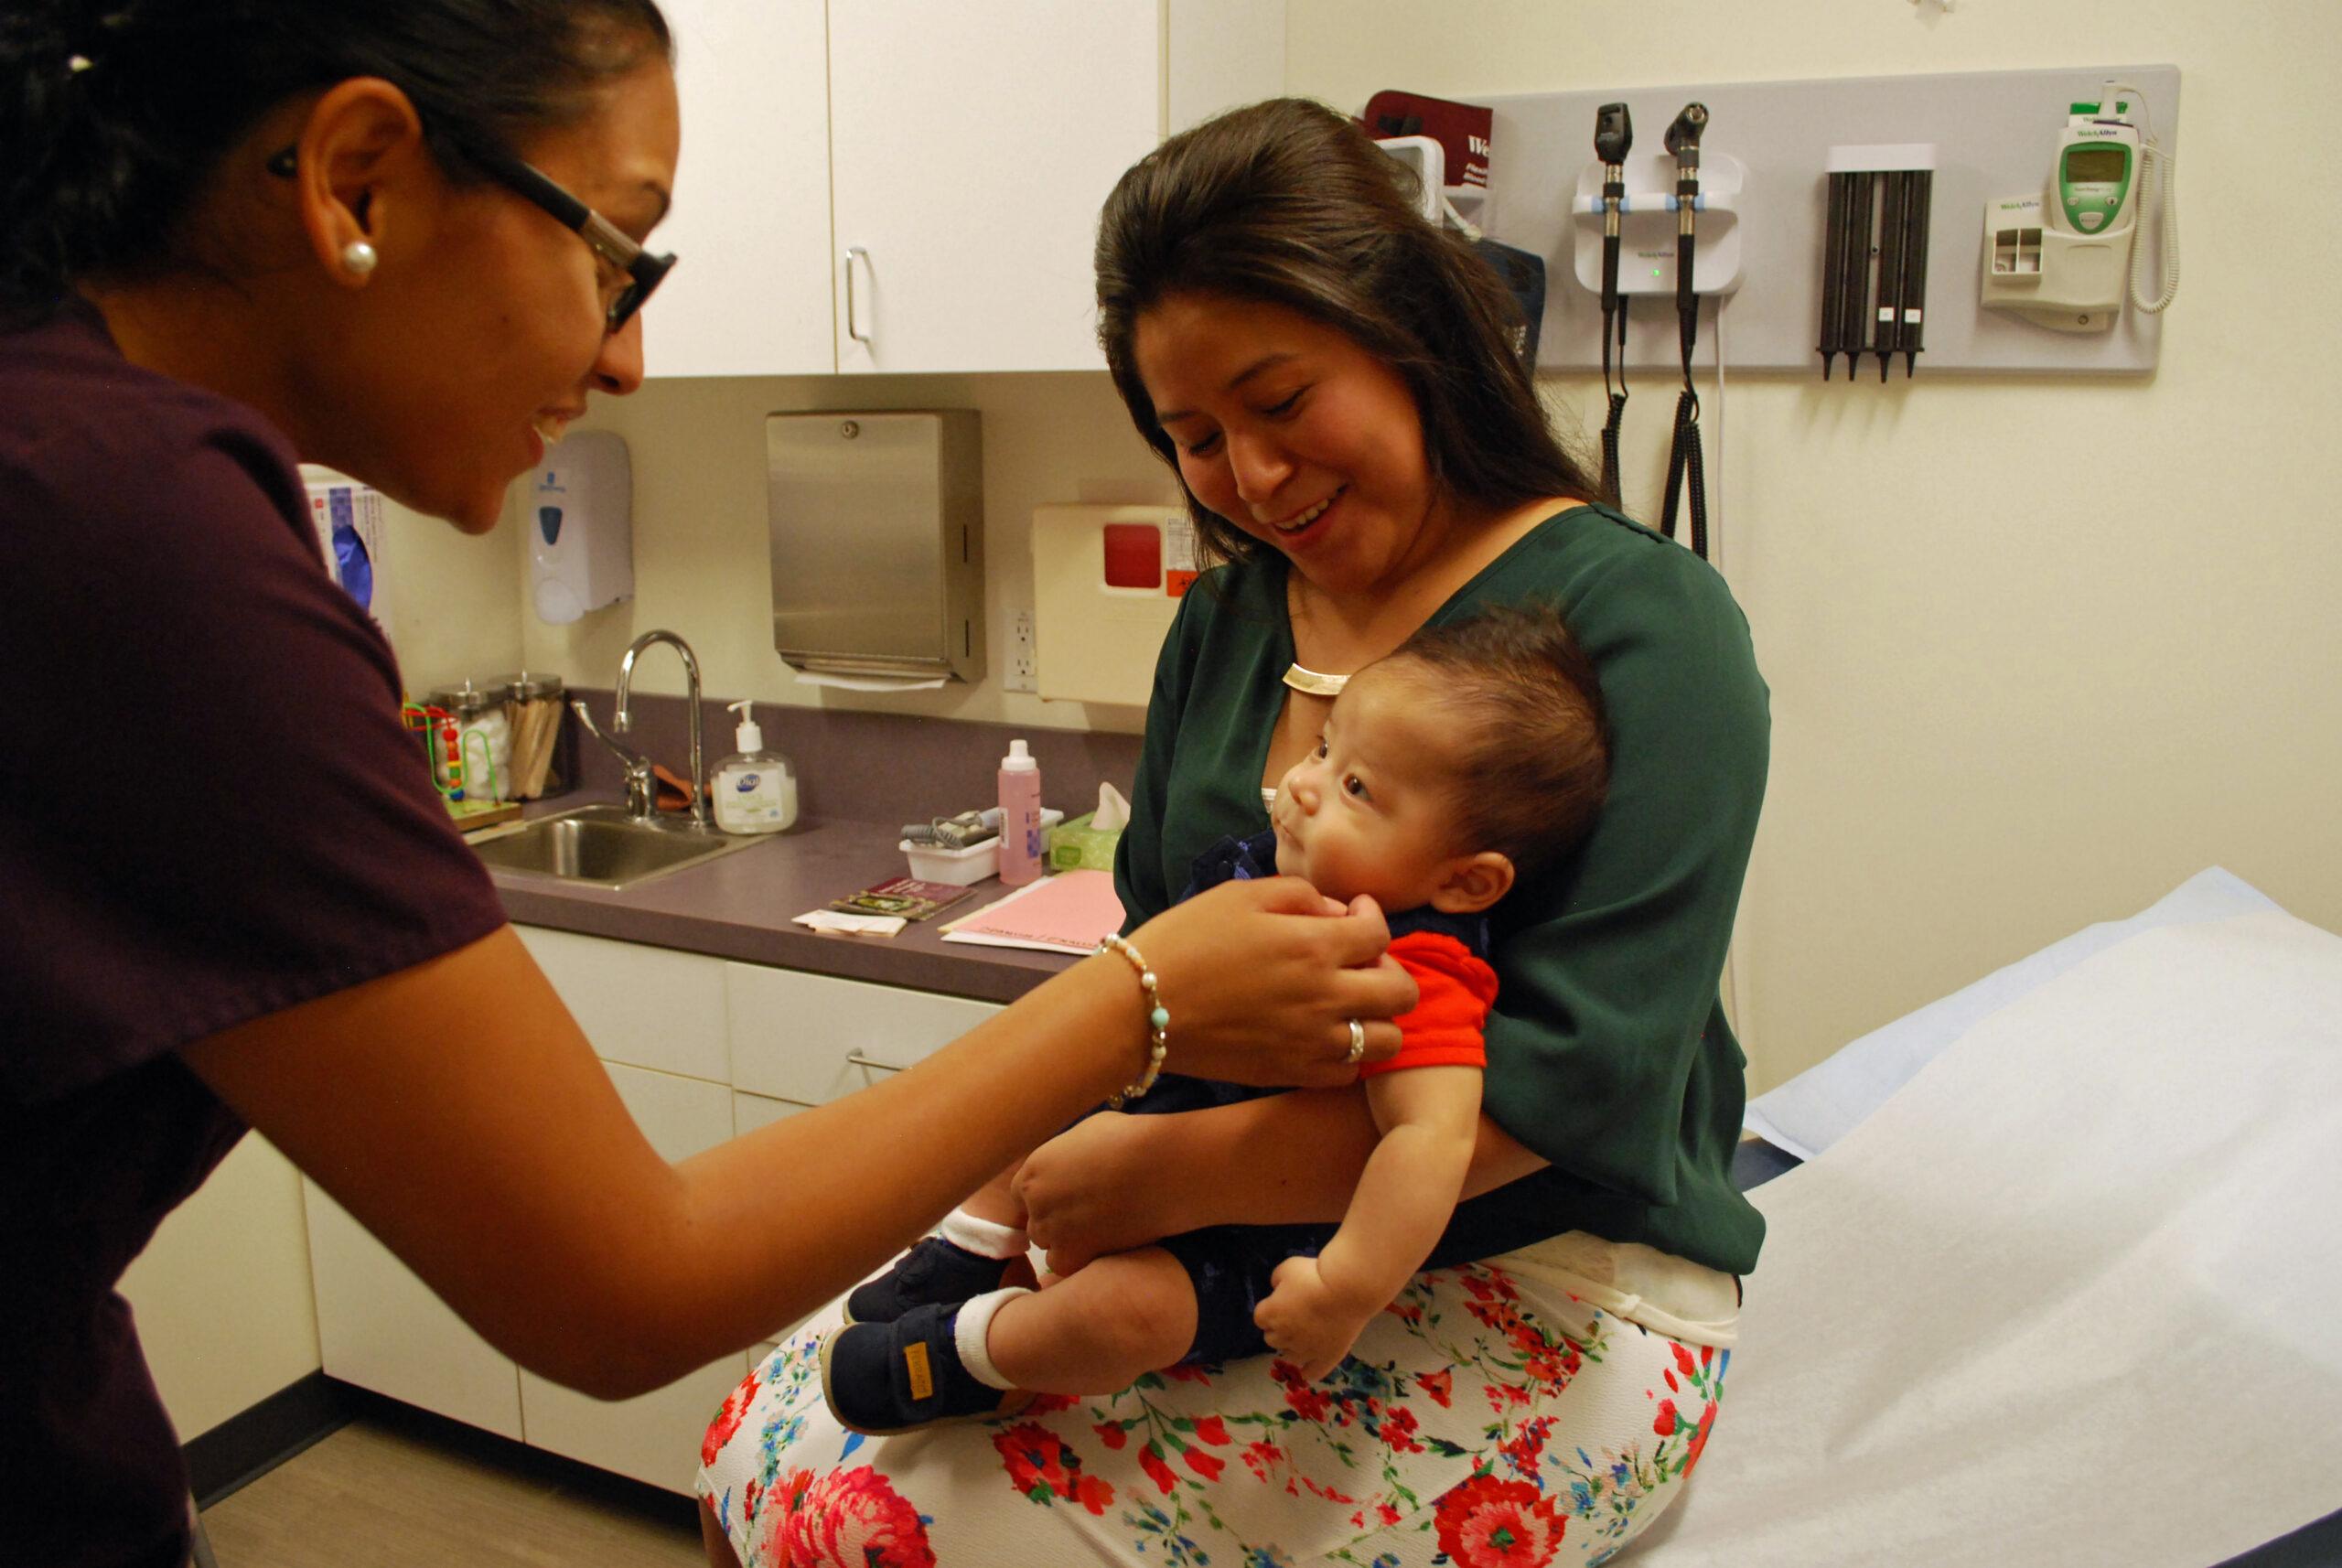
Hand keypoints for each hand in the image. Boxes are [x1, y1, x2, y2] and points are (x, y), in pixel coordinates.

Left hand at [1016, 1112, 1166, 1273]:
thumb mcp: (1086, 1133)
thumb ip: (1067, 1156)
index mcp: (1035, 1168)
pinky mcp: (1073, 1254)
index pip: (1022, 1194)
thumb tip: (1072, 1161)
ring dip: (1067, 1241)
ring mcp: (1053, 1230)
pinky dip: (1079, 1259)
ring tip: (1100, 1230)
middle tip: (1088, 1215)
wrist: (1157, 1169)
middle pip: (1035, 1221)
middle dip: (1055, 1221)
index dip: (1045, 1198)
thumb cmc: (1130, 1140)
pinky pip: (1063, 1266)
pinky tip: (1102, 1245)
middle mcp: (1037, 1201)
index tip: (1065, 1199)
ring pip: (1048, 1245)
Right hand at [1122, 878, 1415, 1088]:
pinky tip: (1323, 1036)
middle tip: (1359, 962)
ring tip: (1348, 1005)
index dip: (1372, 916)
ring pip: (1387, 1041)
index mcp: (1316, 946)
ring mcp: (1312, 1042)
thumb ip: (1301, 896)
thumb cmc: (1186, 940)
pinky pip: (1347, 1074)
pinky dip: (1346, 1055)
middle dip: (1389, 969)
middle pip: (1402, 992)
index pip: (1381, 932)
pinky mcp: (1292, 1074)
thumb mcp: (1242, 895)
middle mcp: (1326, 997)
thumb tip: (1338, 914)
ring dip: (1377, 1019)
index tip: (1352, 913)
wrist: (1139, 1007)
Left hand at [1253, 1255, 1372, 1382]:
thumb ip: (1277, 1281)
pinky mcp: (1325, 1358)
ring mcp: (1305, 1350)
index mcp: (1270, 1314)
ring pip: (1289, 1356)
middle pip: (1271, 1339)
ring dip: (1292, 1348)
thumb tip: (1277, 1289)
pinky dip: (1309, 1370)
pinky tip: (1311, 1366)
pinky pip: (1312, 1373)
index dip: (1271, 1309)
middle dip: (1279, 1329)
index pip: (1260, 1317)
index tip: (1282, 1301)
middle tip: (1294, 1316)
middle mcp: (1283, 1336)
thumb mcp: (1286, 1268)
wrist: (1346, 1289)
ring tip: (1305, 1337)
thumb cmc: (1314, 1275)